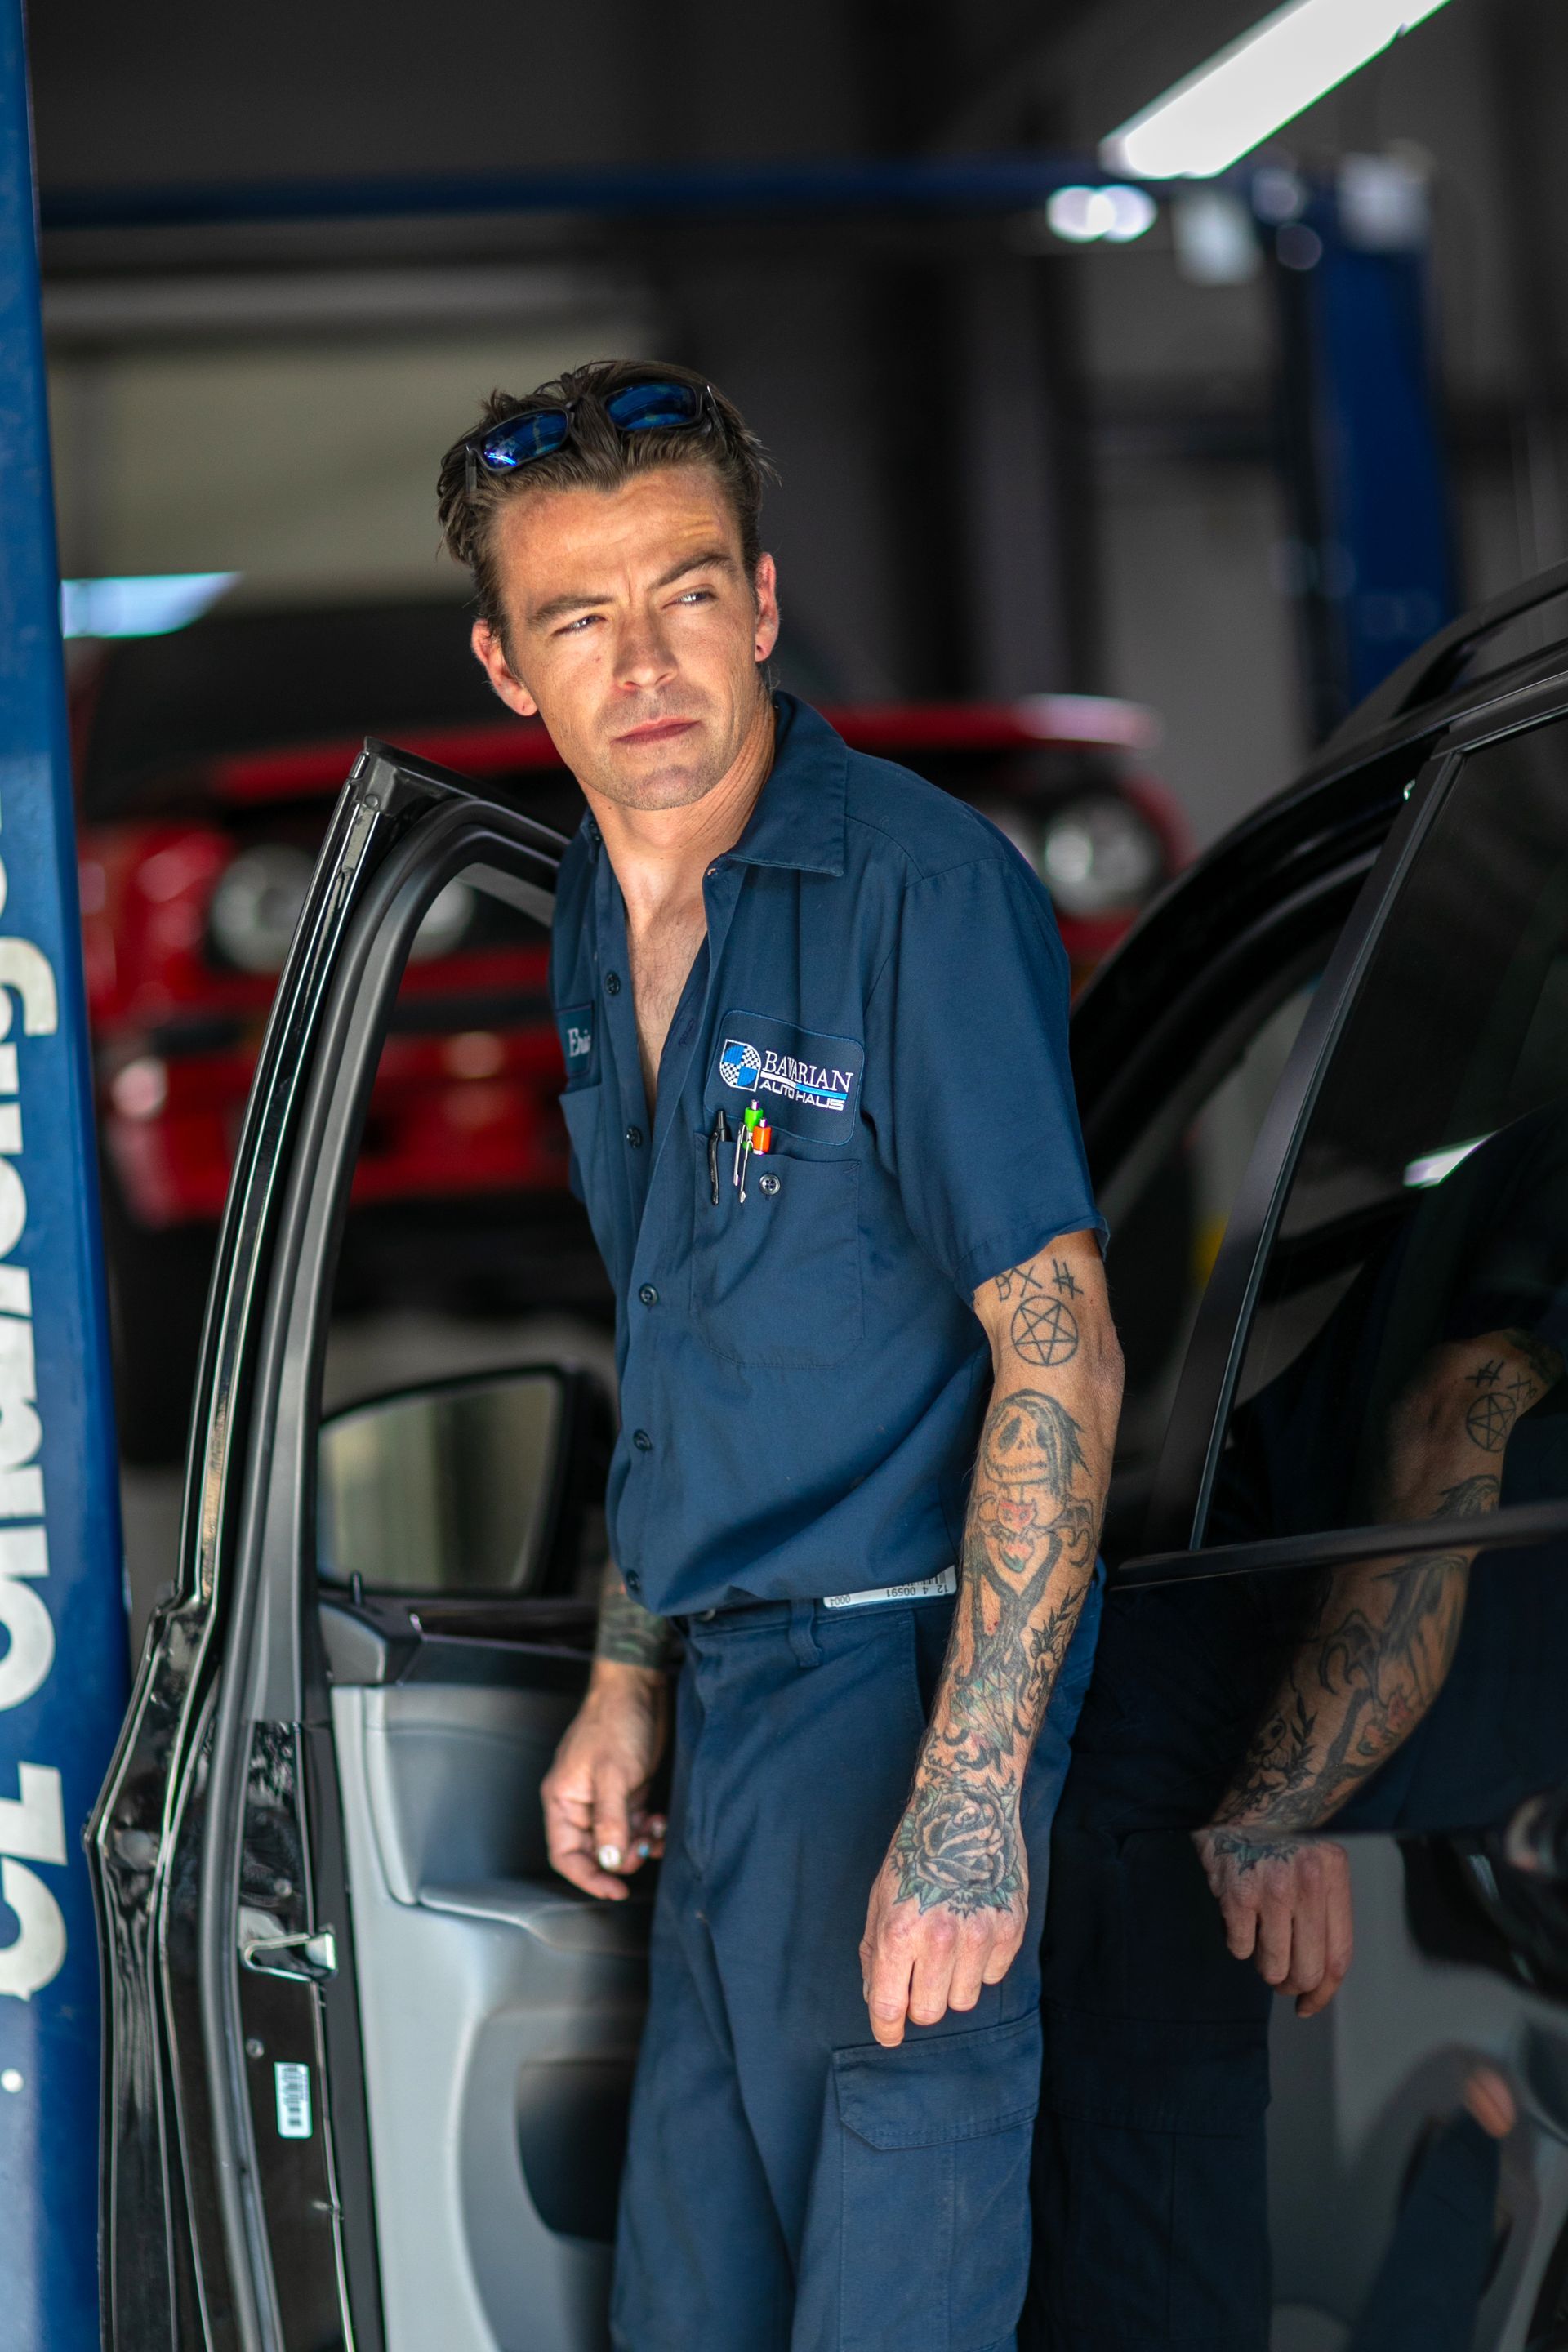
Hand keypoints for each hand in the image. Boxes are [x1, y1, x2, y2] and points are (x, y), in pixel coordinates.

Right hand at [541, 1661, 667, 1900]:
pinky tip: (660, 1822)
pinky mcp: (627, 1791)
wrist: (638, 1688)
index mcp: (563, 1800)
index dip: (587, 1877)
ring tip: (654, 1832)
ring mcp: (605, 1798)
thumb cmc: (616, 1722)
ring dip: (638, 1844)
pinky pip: (634, 1825)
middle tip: (642, 1851)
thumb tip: (610, 1862)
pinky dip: (648, 1830)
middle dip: (620, 1859)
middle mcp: (581, 1804)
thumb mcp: (613, 1775)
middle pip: (594, 1852)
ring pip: (618, 1841)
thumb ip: (610, 1822)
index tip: (614, 1890)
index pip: (565, 1854)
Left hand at [859, 1788, 1027, 2047]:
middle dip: (919, 2000)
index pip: (889, 2006)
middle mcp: (940, 1936)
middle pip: (929, 2012)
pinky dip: (981, 1964)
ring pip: (963, 2000)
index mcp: (898, 1929)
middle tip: (919, 1973)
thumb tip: (879, 2001)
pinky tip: (974, 1929)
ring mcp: (980, 1933)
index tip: (889, 2035)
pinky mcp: (1011, 1928)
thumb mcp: (880, 1896)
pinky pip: (993, 1977)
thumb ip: (875, 1952)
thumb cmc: (917, 1850)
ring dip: (951, 1983)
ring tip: (948, 1944)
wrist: (967, 1805)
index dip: (886, 2029)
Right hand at [1193, 1825, 1352, 2016]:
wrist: (1247, 1799)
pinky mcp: (1237, 1893)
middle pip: (1308, 1970)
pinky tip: (1239, 1919)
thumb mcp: (1321, 1863)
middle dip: (1292, 1985)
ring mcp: (1272, 1888)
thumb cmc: (1286, 1838)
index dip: (1324, 1992)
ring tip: (1259, 1943)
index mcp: (1335, 1876)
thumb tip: (1319, 1979)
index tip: (1308, 2005)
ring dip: (1265, 1966)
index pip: (1339, 1956)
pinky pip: (1239, 1948)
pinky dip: (1238, 1944)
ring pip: (1272, 1966)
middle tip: (1281, 1979)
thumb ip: (1326, 1912)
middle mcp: (1308, 1883)